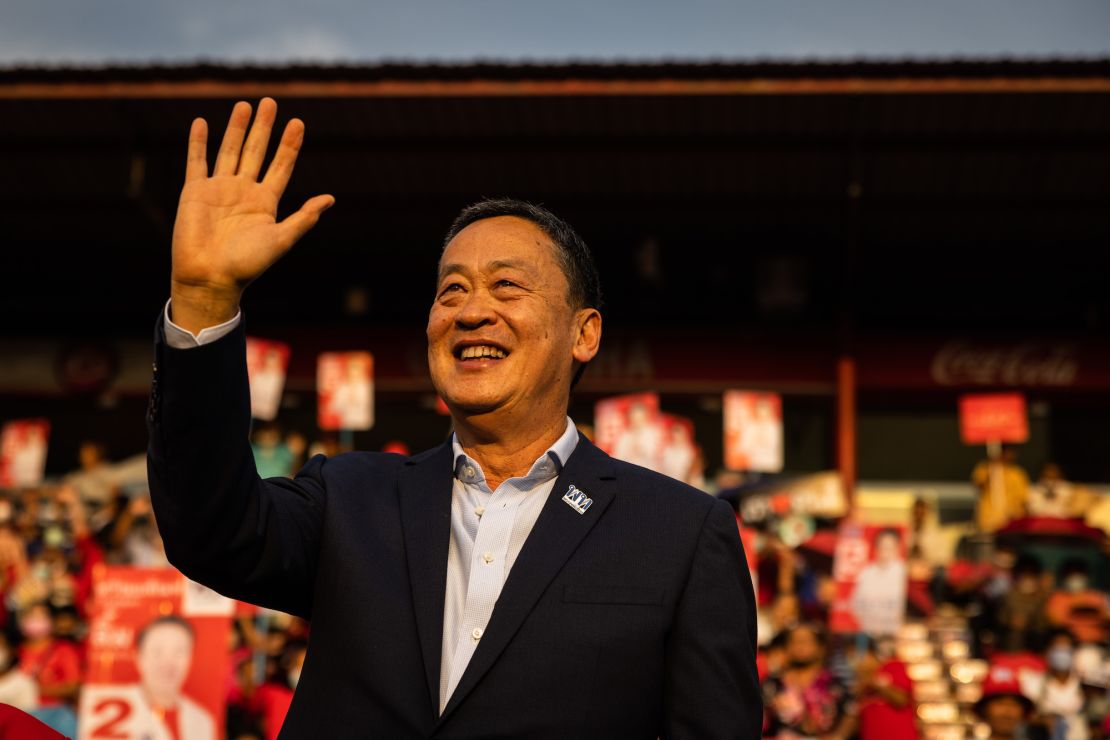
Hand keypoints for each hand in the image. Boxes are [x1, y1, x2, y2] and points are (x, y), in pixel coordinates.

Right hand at [171, 98, 333, 330]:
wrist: (210, 277)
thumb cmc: (248, 264)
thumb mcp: (282, 240)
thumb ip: (304, 218)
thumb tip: (330, 198)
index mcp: (266, 202)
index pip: (281, 166)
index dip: (289, 145)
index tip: (298, 122)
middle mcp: (244, 192)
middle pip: (256, 152)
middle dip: (264, 127)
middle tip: (271, 102)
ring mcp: (219, 189)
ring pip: (229, 151)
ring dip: (236, 128)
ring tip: (244, 105)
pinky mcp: (195, 191)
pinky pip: (197, 161)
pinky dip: (198, 142)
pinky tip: (202, 122)